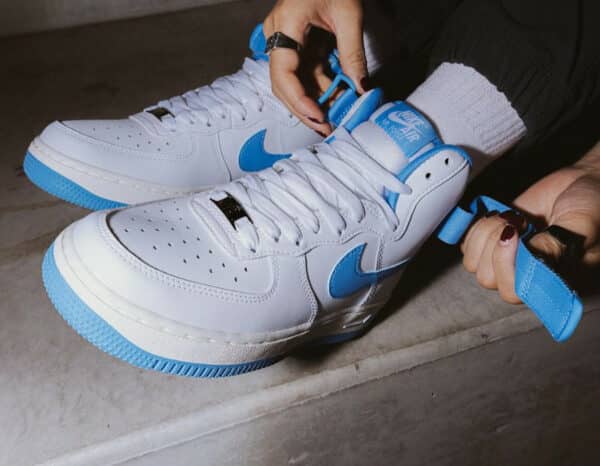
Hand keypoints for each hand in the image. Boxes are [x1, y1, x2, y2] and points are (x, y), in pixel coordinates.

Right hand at [263, 0, 367, 134]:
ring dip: (314, 101)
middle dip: (304, 108)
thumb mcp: (349, 14)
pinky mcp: (299, 44)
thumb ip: (353, 53)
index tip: (318, 116)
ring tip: (335, 118)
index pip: (283, 72)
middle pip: (283, 84)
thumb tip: (361, 88)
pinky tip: (335, 100)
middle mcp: (279, 35)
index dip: (298, 99)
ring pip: (294, 81)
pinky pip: (305, 72)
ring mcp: (287, 40)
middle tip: (326, 128)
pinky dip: (320, 88)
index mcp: (285, 25)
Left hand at [461, 141, 599, 303]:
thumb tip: (531, 258)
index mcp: (550, 280)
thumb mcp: (582, 224)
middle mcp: (525, 274)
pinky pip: (466, 244)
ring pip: (473, 262)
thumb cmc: (592, 207)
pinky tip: (499, 216)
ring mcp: (505, 258)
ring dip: (486, 234)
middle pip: (487, 278)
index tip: (515, 235)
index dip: (506, 266)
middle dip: (495, 246)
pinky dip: (475, 227)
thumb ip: (558, 244)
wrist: (583, 183)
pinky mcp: (490, 240)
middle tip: (518, 224)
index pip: (512, 292)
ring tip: (512, 219)